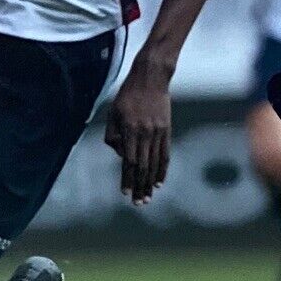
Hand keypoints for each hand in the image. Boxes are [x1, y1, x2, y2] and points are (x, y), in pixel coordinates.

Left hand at [104, 58, 171, 204]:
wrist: (151, 77)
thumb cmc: (128, 95)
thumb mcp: (113, 112)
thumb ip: (113, 135)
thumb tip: (120, 155)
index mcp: (130, 130)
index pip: (129, 161)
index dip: (128, 179)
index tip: (125, 193)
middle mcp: (145, 133)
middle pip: (143, 166)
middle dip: (140, 186)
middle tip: (139, 203)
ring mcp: (158, 132)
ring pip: (155, 163)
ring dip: (151, 182)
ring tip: (148, 197)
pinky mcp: (166, 130)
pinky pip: (165, 154)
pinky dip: (162, 169)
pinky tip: (159, 181)